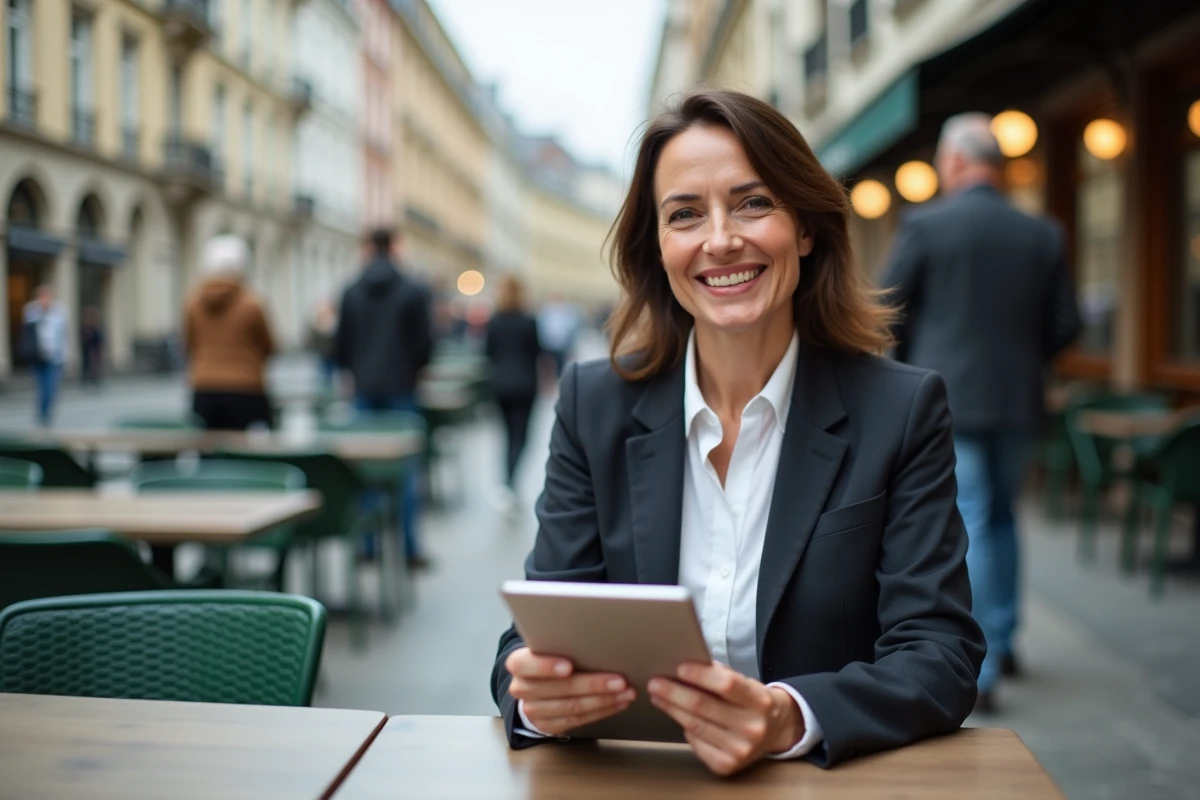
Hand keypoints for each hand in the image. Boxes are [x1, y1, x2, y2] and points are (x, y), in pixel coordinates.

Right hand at [505, 647, 635, 735]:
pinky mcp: (548, 725)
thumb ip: (563, 641)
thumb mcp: (550, 644)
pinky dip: (602, 711)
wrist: (537, 685)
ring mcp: (534, 710)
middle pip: (558, 689)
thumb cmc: (551, 656)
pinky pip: (578, 720)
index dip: (545, 666)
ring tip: (626, 691)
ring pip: (572, 706)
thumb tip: (597, 635)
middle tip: (619, 680)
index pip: (524, 664)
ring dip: (603, 699)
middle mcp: (522, 688)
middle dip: (592, 684)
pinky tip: (618, 702)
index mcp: (519, 663)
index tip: (569, 666)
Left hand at [648, 662, 802, 775]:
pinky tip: (678, 717)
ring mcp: (740, 750)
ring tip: (657, 696)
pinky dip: (685, 728)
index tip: (679, 667)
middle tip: (655, 682)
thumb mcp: (746, 682)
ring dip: (671, 708)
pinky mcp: (727, 765)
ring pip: (694, 726)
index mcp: (759, 701)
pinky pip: (695, 743)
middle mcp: (752, 728)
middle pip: (703, 706)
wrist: (776, 730)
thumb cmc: (752, 701)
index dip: (700, 675)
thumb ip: (718, 674)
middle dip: (674, 692)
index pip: (726, 684)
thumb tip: (684, 668)